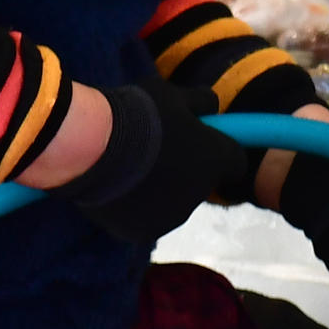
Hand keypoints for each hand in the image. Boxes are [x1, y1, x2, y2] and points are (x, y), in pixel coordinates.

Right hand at [58, 79, 247, 248]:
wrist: (93, 147)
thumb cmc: (138, 115)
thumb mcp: (173, 94)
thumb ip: (201, 102)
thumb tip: (213, 107)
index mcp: (216, 160)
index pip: (235, 163)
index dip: (220, 152)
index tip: (200, 140)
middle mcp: (200, 195)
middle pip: (200, 184)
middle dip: (185, 171)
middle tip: (156, 150)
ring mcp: (171, 218)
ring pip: (172, 204)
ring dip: (161, 190)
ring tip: (130, 168)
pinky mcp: (142, 234)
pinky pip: (144, 217)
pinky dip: (136, 206)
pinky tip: (117, 186)